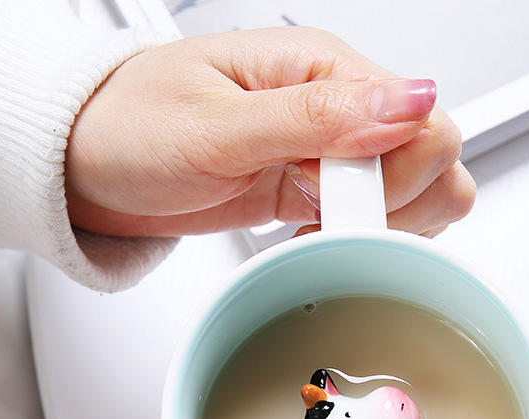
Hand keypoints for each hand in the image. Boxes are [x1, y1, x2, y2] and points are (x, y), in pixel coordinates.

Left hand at [65, 27, 474, 238]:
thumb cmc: (133, 129)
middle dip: (395, 206)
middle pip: (436, 159)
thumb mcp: (219, 125)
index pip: (423, 121)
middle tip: (325, 218)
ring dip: (381, 226)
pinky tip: (314, 240)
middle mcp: (337, 106)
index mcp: (322, 67)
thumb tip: (411, 101)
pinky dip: (358, 240)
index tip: (331, 201)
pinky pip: (374, 219)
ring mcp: (330, 153)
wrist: (92, 167)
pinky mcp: (316, 191)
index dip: (392, 177)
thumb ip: (317, 117)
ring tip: (318, 231)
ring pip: (418, 194)